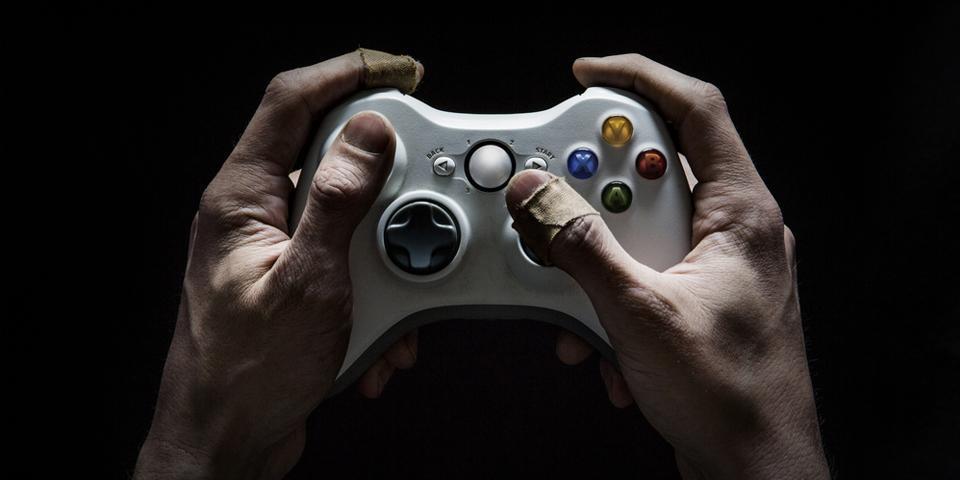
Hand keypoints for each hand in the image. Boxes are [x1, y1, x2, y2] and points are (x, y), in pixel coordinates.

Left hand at [135, 51, 421, 478]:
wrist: (226, 442)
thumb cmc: (247, 374)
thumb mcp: (308, 282)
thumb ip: (338, 202)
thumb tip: (367, 136)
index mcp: (241, 198)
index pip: (290, 102)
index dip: (346, 74)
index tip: (398, 71)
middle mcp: (255, 214)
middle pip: (329, 158)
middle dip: (385, 187)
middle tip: (417, 209)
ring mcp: (275, 248)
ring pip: (348, 218)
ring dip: (385, 256)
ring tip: (393, 302)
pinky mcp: (295, 281)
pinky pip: (348, 263)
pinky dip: (376, 293)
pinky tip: (377, 334)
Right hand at [506, 54, 828, 478]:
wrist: (753, 468)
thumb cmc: (729, 398)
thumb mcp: (639, 315)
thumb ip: (581, 249)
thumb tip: (540, 198)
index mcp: (740, 214)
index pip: (696, 111)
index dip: (640, 80)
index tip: (587, 76)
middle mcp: (732, 231)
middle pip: (655, 170)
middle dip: (599, 194)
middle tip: (562, 204)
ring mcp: (716, 266)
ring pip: (642, 228)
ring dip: (598, 260)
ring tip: (582, 298)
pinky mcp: (697, 298)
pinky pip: (643, 271)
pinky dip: (610, 295)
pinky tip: (600, 339)